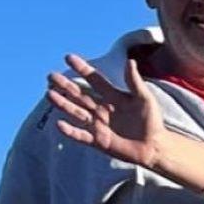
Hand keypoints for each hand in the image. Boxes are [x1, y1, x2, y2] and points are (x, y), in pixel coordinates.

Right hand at [47, 54, 165, 168]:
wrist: (154, 145)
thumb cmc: (151, 120)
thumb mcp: (144, 98)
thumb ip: (134, 81)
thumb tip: (130, 61)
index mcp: (112, 96)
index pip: (94, 79)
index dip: (82, 68)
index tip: (68, 57)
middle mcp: (101, 108)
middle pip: (79, 94)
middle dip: (65, 86)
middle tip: (51, 76)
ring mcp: (98, 124)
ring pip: (76, 112)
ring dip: (63, 104)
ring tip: (50, 94)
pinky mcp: (98, 140)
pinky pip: (81, 135)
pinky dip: (70, 131)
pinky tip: (59, 124)